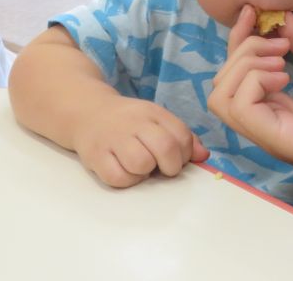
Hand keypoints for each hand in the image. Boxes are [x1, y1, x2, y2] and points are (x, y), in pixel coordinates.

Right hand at [71, 96, 208, 187]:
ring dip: (145, 172)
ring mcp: (114, 138)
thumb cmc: (129, 121)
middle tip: (163, 168)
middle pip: (165, 148)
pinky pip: (118, 178)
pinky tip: (124, 170)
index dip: (185, 154)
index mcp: (154, 113)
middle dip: (171, 166)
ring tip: (140, 167)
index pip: (182, 136)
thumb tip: (204, 156)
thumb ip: (183, 137)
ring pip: (141, 163)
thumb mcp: (157, 120)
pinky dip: (126, 180)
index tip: (177, 158)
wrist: (88, 112)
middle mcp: (135, 122)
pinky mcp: (96, 156)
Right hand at [208, 6, 292, 205]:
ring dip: (246, 65)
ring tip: (282, 62)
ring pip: (222, 95)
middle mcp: (263, 121)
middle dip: (243, 48)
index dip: (238, 38)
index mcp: (272, 107)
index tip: (254, 12)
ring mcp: (267, 132)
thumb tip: (284, 16)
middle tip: (281, 45)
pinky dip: (256, 81)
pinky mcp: (276, 140)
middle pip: (221, 81)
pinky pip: (241, 107)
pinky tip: (284, 78)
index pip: (234, 72)